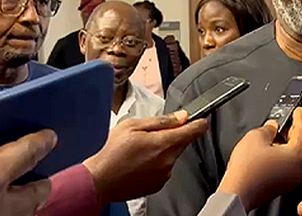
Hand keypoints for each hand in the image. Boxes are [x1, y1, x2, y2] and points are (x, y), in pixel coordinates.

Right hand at [83, 111, 208, 206]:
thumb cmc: (111, 153)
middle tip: (151, 134)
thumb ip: (161, 121)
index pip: (194, 130)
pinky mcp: (158, 185)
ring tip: (140, 150)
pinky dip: (156, 163)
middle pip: (182, 142)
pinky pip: (164, 169)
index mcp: (164, 143)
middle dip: (173, 135)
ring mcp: (164, 175)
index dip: (200, 122)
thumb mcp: (133, 126)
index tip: (202, 118)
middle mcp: (168, 161)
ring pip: (172, 156)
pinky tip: (139, 162)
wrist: (99, 181)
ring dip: (163, 150)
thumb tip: (182, 116)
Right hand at [218, 107, 301, 210]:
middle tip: (283, 120)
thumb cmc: (246, 170)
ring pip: (290, 155)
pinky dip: (279, 156)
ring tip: (271, 135)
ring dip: (282, 144)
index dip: (298, 117)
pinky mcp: (281, 186)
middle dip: (289, 131)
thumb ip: (268, 127)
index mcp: (297, 155)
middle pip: (297, 144)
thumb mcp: (256, 136)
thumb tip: (272, 127)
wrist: (237, 193)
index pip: (301, 130)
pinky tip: (267, 151)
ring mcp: (290, 179)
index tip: (297, 110)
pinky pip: (285, 165)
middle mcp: (298, 169)